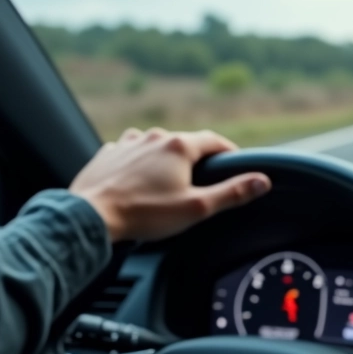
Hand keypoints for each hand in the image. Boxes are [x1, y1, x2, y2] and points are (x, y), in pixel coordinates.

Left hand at [70, 128, 270, 242]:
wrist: (90, 217)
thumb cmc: (144, 214)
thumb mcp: (197, 208)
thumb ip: (232, 193)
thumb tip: (262, 181)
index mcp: (180, 146)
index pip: (216, 141)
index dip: (229, 152)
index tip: (236, 162)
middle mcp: (155, 136)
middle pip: (186, 143)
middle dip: (196, 160)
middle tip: (201, 182)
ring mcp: (129, 142)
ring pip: (158, 146)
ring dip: (166, 160)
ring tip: (167, 184)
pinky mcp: (109, 153)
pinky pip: (132, 152)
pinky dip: (140, 163)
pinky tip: (139, 182)